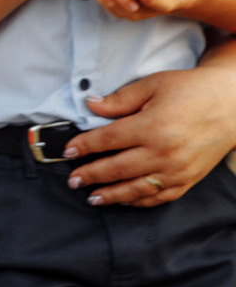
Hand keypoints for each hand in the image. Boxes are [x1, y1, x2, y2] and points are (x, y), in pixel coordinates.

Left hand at [66, 52, 235, 206]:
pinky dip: (139, 201)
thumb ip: (119, 99)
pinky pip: (160, 196)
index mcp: (152, 127)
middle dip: (90, 175)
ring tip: (91, 197)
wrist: (234, 103)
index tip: (68, 151)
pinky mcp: (189, 179)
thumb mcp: (153, 85)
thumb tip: (90, 105)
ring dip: (111, 195)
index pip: (107, 140)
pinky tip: (123, 200)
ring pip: (136, 188)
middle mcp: (164, 152)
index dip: (84, 146)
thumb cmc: (192, 90)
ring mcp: (178, 169)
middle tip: (73, 180)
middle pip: (117, 169)